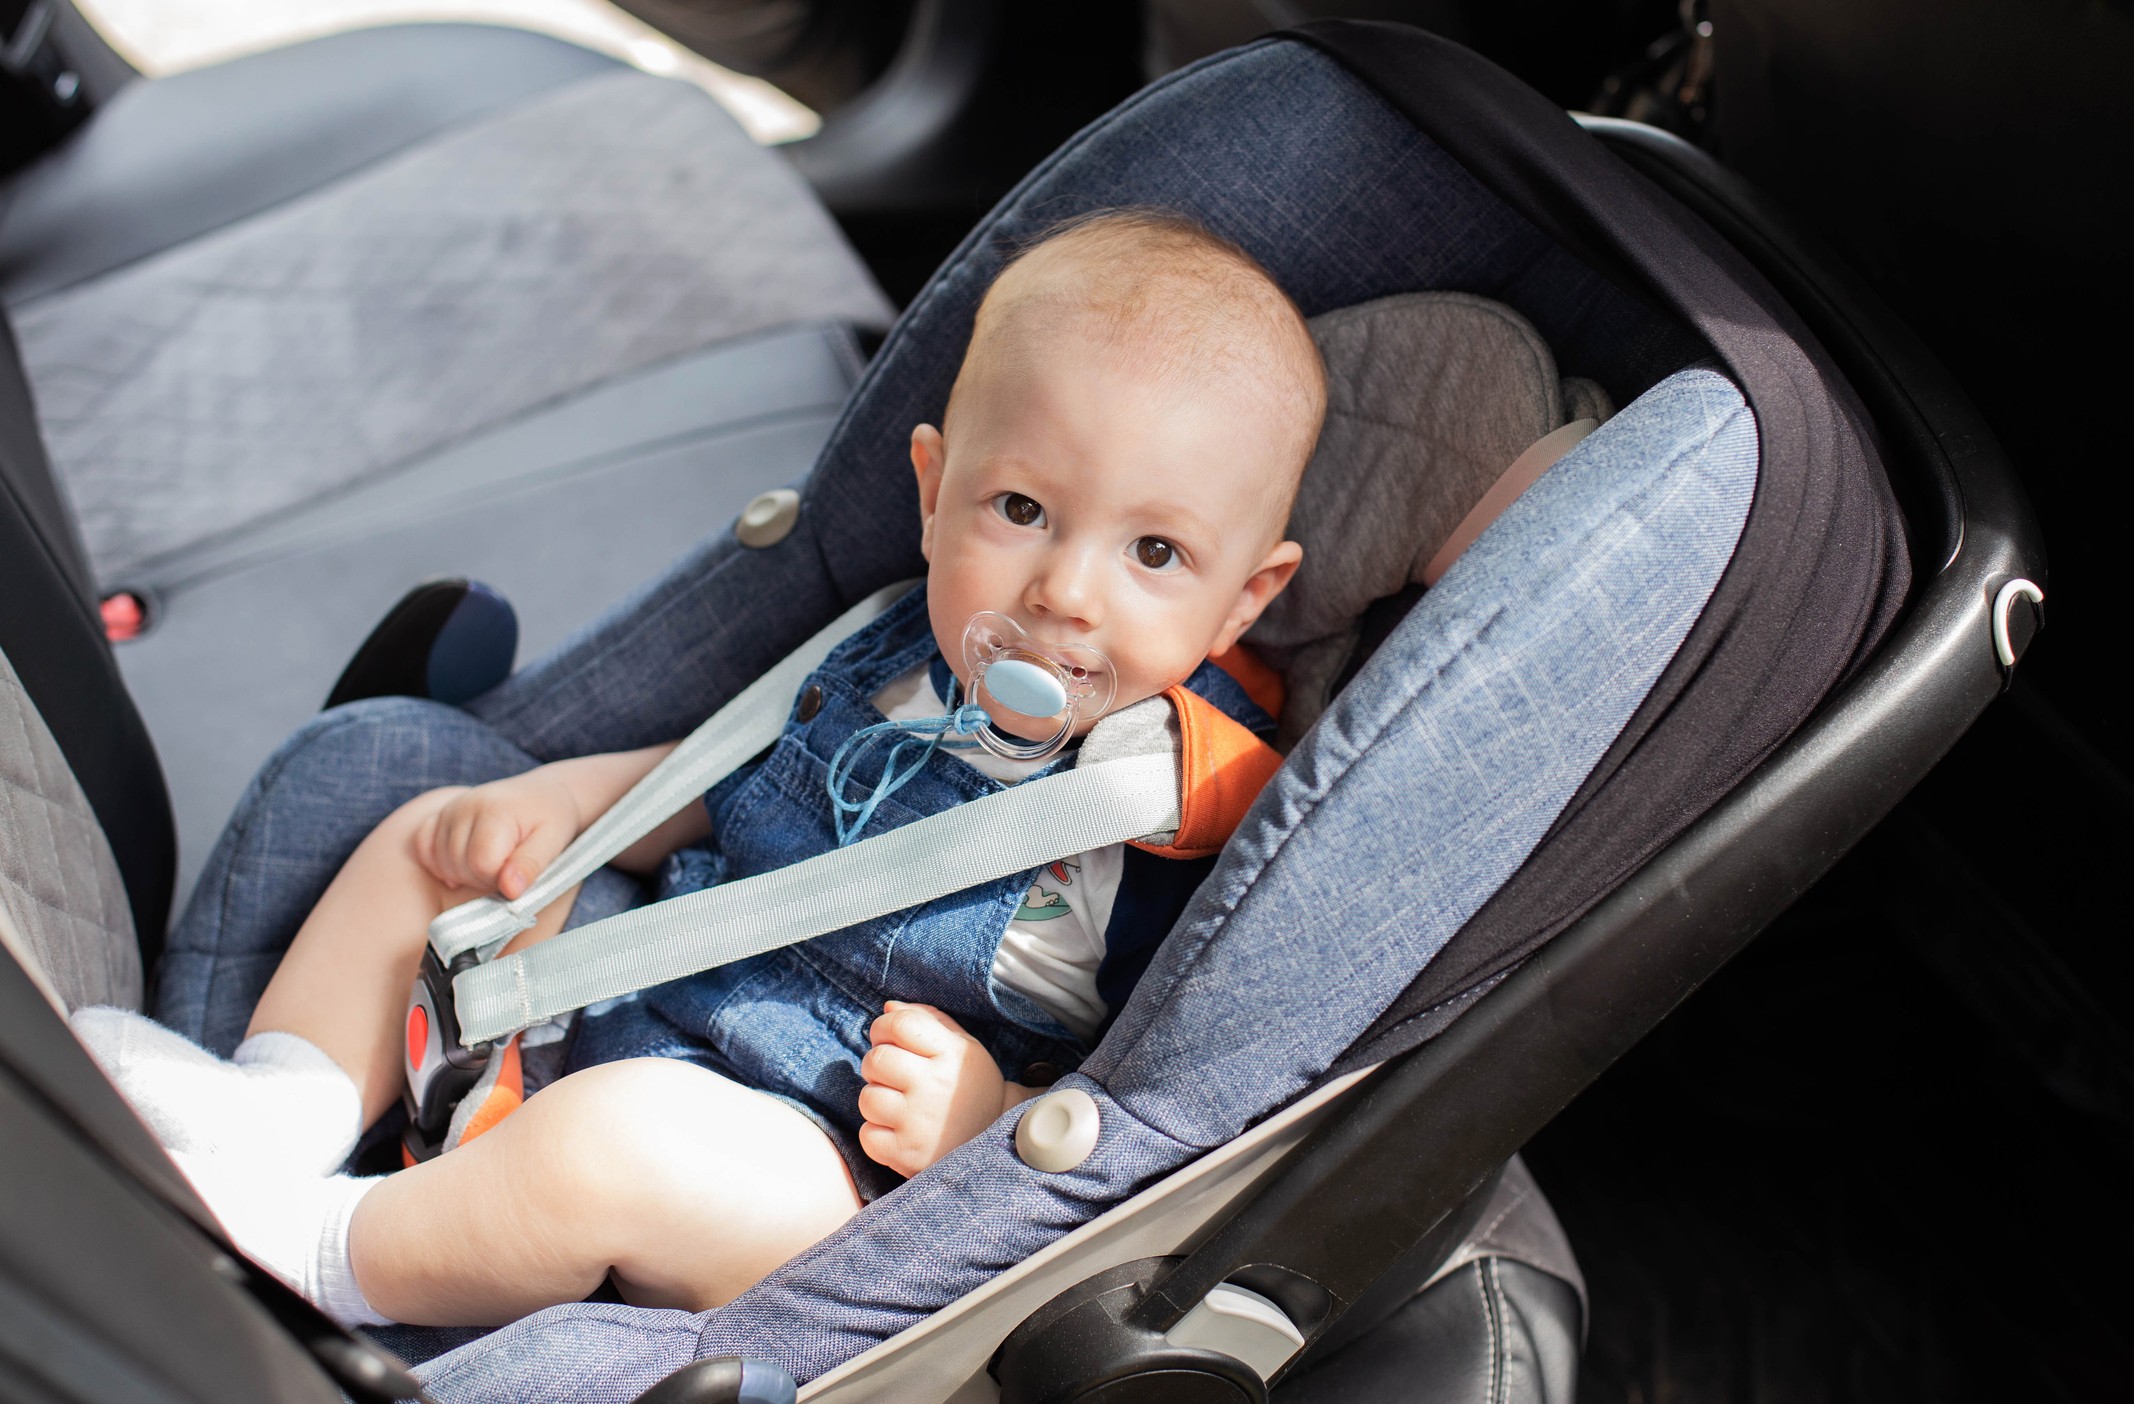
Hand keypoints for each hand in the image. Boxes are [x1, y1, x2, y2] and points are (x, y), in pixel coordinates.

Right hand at [410, 769, 580, 899]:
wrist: (545, 793)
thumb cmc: (552, 819)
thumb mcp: (552, 842)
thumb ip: (530, 865)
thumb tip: (509, 890)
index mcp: (496, 811)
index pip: (482, 865)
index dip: (500, 880)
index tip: (518, 872)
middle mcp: (466, 805)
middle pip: (459, 866)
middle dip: (484, 878)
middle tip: (508, 868)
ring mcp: (450, 808)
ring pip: (442, 862)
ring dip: (465, 873)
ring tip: (493, 862)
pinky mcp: (441, 814)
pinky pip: (424, 847)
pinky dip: (441, 862)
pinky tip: (464, 863)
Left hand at [857, 1002, 1034, 1176]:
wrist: (999, 1144)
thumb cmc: (971, 1088)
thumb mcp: (962, 1046)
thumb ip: (926, 1019)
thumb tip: (888, 1007)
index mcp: (950, 1054)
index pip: (899, 1024)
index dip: (883, 1027)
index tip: (888, 1038)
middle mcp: (934, 1086)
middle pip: (876, 1060)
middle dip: (876, 1064)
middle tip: (893, 1075)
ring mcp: (919, 1123)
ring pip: (867, 1098)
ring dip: (877, 1100)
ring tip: (899, 1105)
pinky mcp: (907, 1154)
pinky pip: (867, 1136)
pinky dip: (876, 1134)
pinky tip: (899, 1131)